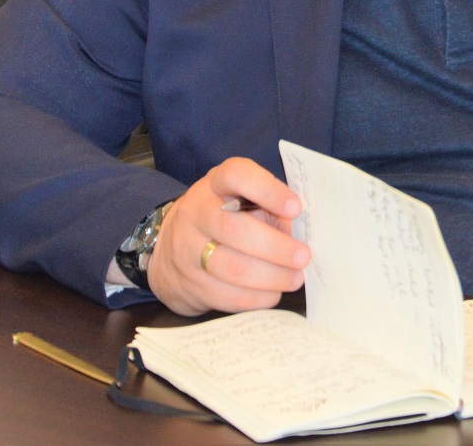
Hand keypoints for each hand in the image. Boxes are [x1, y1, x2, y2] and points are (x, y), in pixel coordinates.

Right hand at [146, 157, 309, 315]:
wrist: (169, 249)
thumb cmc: (222, 218)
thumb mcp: (240, 200)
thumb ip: (269, 209)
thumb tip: (294, 235)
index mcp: (215, 184)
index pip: (236, 176)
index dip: (267, 190)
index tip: (295, 208)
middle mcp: (196, 212)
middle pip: (234, 229)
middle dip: (275, 246)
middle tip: (303, 256)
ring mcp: (188, 250)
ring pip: (232, 268)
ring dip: (271, 276)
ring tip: (294, 278)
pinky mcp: (190, 284)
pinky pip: (228, 296)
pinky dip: (257, 297)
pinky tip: (273, 293)